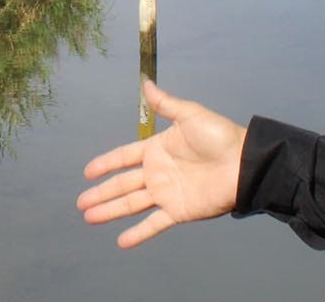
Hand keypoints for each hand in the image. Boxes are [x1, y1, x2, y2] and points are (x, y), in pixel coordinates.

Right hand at [76, 79, 246, 248]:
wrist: (243, 163)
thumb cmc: (219, 137)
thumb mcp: (189, 115)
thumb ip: (166, 104)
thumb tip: (146, 83)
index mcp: (157, 150)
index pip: (124, 157)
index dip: (106, 164)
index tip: (87, 171)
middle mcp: (158, 173)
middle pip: (123, 184)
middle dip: (101, 193)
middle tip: (80, 203)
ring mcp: (166, 194)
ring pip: (131, 204)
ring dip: (110, 211)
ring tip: (89, 217)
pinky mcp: (178, 211)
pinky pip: (154, 224)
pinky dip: (138, 234)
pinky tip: (121, 242)